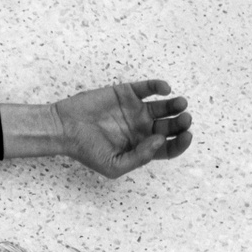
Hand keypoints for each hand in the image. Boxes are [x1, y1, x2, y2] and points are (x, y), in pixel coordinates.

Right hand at [54, 79, 193, 178]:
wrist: (64, 129)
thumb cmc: (86, 151)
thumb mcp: (113, 166)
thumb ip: (140, 158)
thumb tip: (159, 140)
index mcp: (141, 147)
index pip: (169, 147)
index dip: (181, 143)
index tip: (187, 135)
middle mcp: (142, 128)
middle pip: (171, 125)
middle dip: (182, 122)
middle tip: (185, 119)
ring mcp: (135, 110)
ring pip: (165, 106)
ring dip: (177, 104)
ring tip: (180, 104)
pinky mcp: (127, 93)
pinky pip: (149, 87)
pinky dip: (159, 86)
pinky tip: (164, 89)